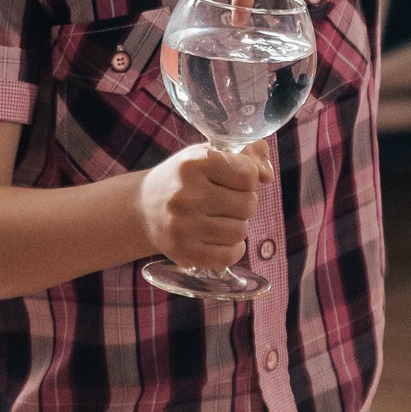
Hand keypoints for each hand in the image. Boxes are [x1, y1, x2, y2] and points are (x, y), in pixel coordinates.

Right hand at [138, 143, 266, 270]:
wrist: (142, 207)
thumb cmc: (183, 178)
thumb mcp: (208, 155)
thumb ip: (247, 155)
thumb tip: (268, 175)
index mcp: (193, 164)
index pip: (248, 174)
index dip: (249, 178)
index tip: (236, 180)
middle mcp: (186, 195)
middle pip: (248, 204)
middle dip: (244, 203)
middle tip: (228, 202)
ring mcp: (183, 226)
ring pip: (240, 232)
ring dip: (238, 226)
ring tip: (223, 219)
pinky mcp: (183, 252)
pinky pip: (228, 256)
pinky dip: (233, 250)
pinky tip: (224, 240)